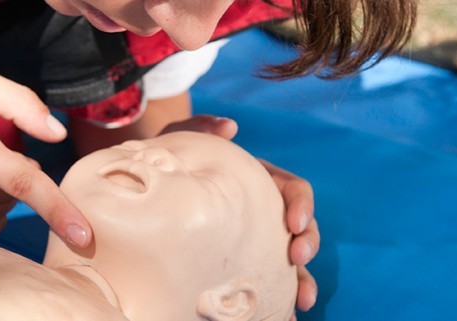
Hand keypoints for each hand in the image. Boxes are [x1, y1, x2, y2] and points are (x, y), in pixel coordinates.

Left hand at [160, 115, 318, 314]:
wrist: (149, 182)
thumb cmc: (172, 158)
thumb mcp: (182, 138)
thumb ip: (201, 128)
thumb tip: (229, 127)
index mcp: (259, 178)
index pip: (292, 188)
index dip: (300, 203)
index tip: (294, 222)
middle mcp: (263, 208)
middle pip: (301, 226)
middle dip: (307, 243)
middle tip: (297, 260)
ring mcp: (255, 234)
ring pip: (289, 258)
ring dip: (302, 279)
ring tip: (301, 300)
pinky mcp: (240, 256)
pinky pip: (266, 277)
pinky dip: (278, 296)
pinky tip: (284, 314)